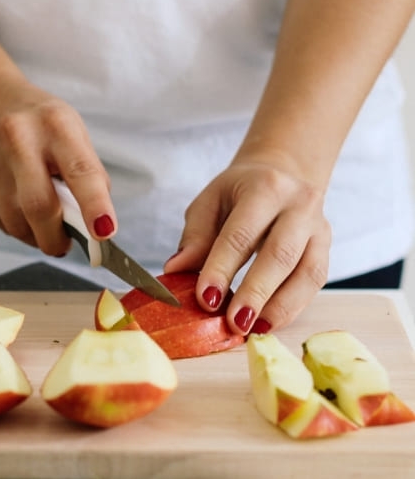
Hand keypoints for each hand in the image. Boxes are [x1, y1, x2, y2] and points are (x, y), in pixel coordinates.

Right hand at [0, 79, 115, 255]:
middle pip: (39, 207)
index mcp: (55, 123)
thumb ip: (87, 173)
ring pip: (16, 223)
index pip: (80, 171)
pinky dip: (16, 227)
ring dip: (36, 235)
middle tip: (65, 244)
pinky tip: (19, 209)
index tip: (104, 231)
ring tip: (42, 222)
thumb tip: (97, 224)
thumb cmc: (35, 121)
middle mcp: (18, 138)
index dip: (95, 205)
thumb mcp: (70, 130)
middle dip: (56, 238)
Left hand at [164, 160, 330, 334]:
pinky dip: (291, 307)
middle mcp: (299, 205)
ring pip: (306, 273)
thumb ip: (196, 237)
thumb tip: (175, 270)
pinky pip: (314, 283)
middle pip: (279, 255)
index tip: (205, 299)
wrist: (283, 174)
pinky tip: (268, 323)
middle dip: (255, 292)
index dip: (222, 268)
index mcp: (265, 188)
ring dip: (279, 307)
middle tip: (233, 322)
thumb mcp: (210, 203)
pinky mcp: (327, 249)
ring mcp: (319, 228)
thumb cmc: (239, 193)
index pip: (240, 234)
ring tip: (251, 329)